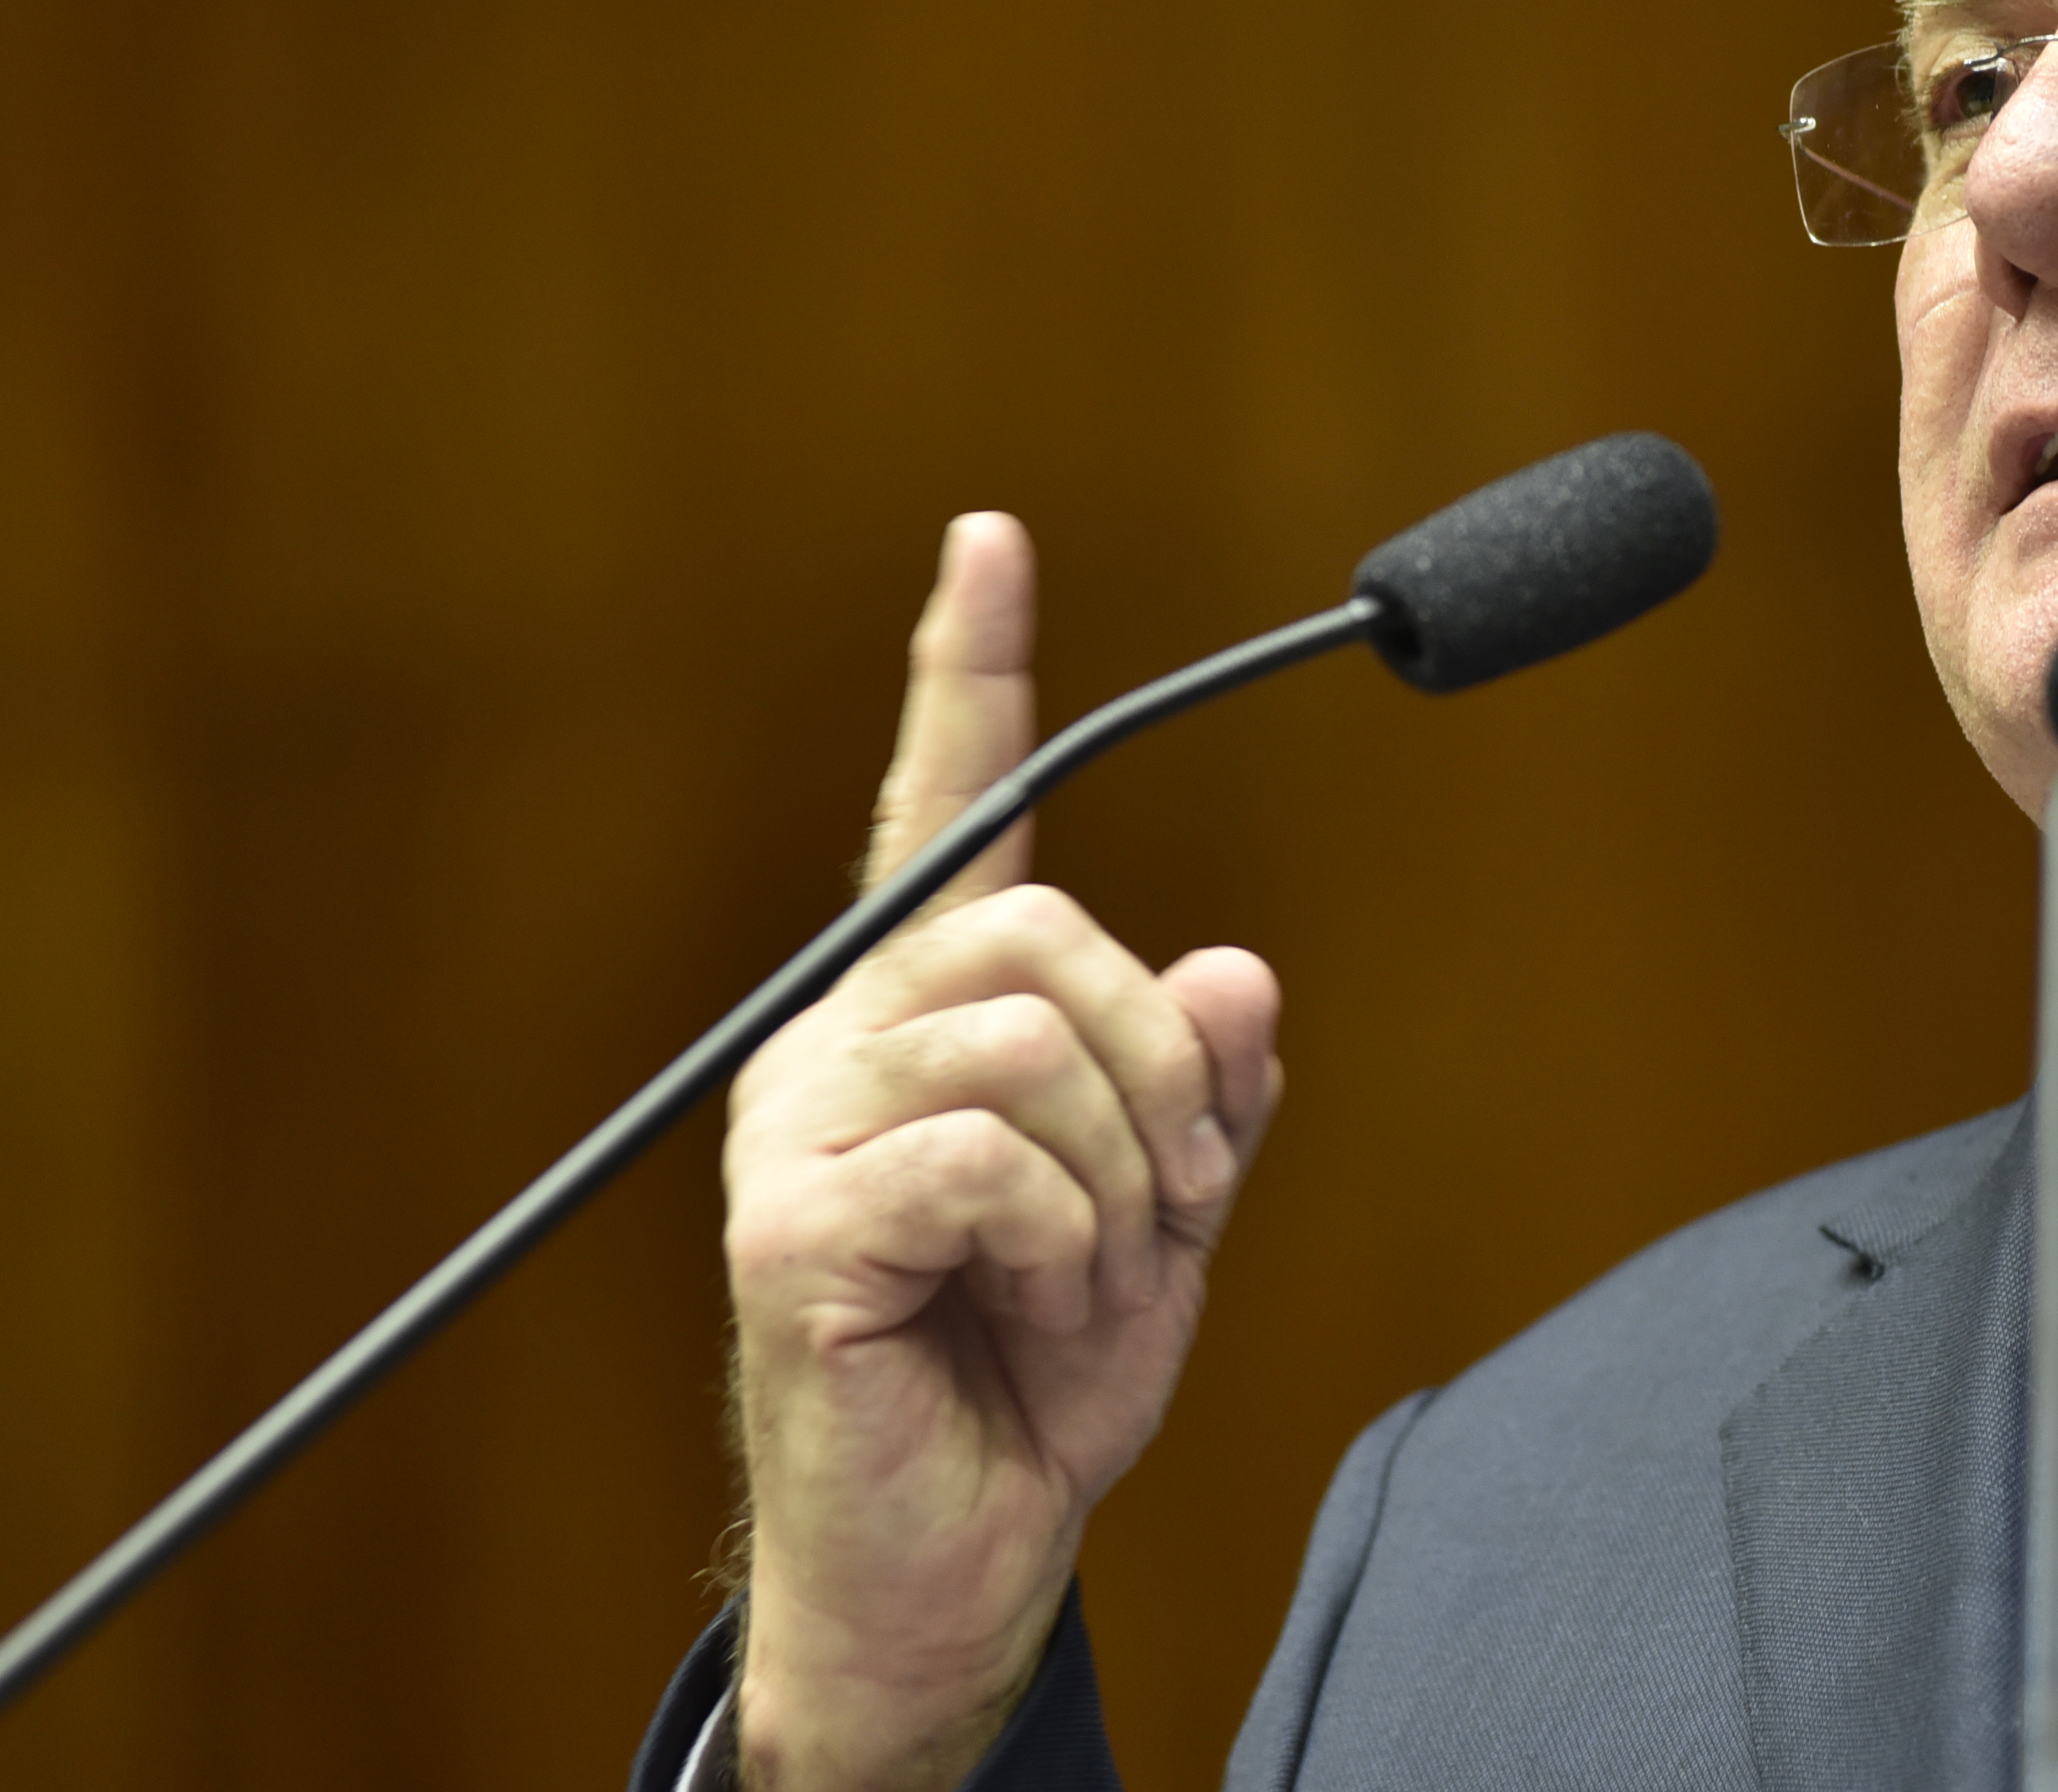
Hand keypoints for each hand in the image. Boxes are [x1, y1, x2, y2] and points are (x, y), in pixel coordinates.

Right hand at [721, 516, 1282, 1789]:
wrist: (969, 1546)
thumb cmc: (1041, 1365)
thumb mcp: (1173, 1204)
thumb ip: (1207, 1078)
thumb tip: (1235, 967)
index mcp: (932, 1010)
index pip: (950, 807)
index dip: (970, 671)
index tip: (991, 541)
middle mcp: (846, 1039)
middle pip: (1052, 941)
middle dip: (1165, 1079)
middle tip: (1170, 1205)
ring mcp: (802, 1129)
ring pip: (1035, 1048)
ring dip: (1121, 1183)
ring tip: (1083, 1275)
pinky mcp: (791, 1228)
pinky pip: (998, 1160)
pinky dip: (1067, 1242)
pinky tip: (1028, 1307)